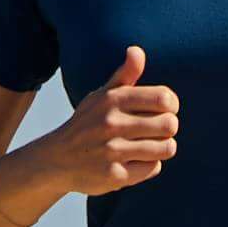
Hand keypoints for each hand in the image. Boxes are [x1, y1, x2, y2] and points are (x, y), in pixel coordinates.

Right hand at [34, 45, 178, 198]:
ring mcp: (112, 151)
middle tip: (157, 132)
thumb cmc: (87, 124)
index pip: (164, 98)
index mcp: (112, 100)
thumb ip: (124, 75)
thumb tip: (137, 50)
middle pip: (170, 124)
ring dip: (162, 148)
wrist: (57, 159)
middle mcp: (111, 124)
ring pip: (166, 148)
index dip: (171, 105)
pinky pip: (153, 168)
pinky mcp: (114, 175)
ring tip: (150, 146)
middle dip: (168, 129)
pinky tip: (135, 162)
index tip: (162, 110)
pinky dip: (149, 166)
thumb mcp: (101, 96)